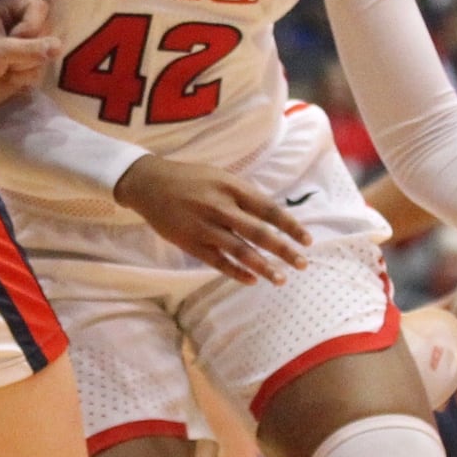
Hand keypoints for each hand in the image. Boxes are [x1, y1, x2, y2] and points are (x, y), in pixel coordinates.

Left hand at [0, 0, 61, 112]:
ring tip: (5, 69)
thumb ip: (29, 49)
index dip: (32, 25)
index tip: (16, 38)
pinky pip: (41, 72)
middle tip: (9, 58)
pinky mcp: (28, 68)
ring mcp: (27, 48)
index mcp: (11, 9)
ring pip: (47, 55)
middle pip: (48, 32)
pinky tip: (9, 79)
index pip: (40, 8)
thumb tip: (58, 47)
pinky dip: (25, 78)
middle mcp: (22, 25)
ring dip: (25, 67)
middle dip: (30, 50)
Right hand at [112, 154, 309, 284]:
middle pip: (259, 232)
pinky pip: (218, 261)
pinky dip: (236, 272)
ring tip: (281, 279)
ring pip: (240, 251)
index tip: (307, 240)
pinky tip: (251, 280)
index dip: (290, 226)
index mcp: (231, 187)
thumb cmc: (190, 179)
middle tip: (302, 264)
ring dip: (263, 267)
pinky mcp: (190, 242)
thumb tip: (273, 216)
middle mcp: (220, 207)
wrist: (149, 183)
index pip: (268, 209)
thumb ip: (244, 195)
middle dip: (284, 250)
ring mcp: (204, 226)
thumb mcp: (220, 177)